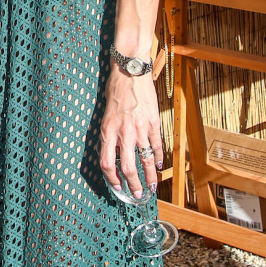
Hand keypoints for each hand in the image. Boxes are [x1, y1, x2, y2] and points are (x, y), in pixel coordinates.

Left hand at [99, 67, 163, 196]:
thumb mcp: (105, 114)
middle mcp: (123, 132)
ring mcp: (140, 128)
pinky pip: (157, 146)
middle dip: (132, 185)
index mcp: (107, 130)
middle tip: (137, 195)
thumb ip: (109, 133)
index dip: (111, 179)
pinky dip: (159, 158)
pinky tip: (160, 165)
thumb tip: (113, 153)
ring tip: (151, 187)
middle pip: (127, 167)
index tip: (116, 187)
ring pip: (146, 160)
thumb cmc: (115, 90)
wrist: (130, 72)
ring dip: (149, 177)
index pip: (106, 163)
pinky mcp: (153, 123)